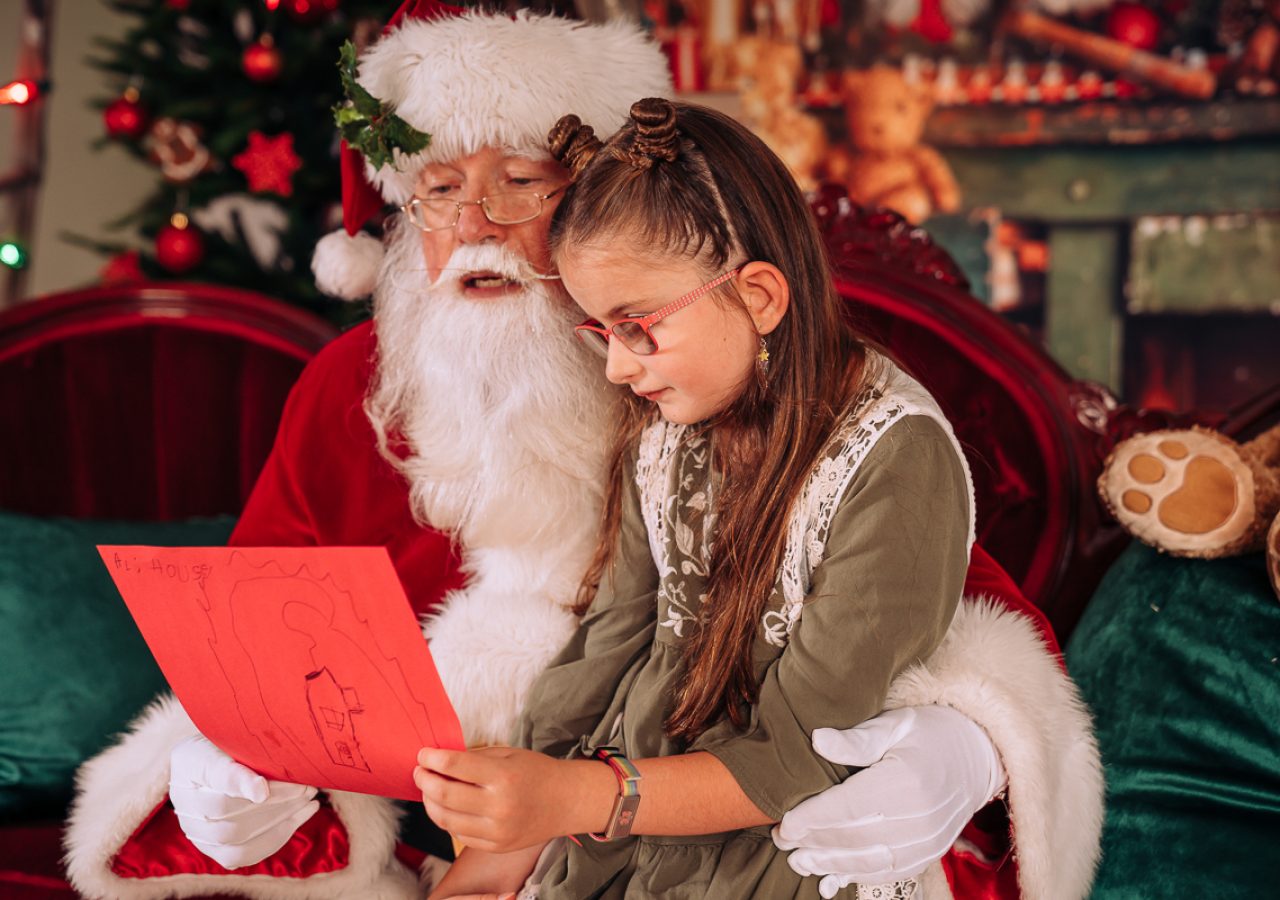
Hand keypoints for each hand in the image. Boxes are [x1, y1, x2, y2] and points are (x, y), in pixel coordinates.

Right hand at [169, 734, 319, 869]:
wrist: (217, 758)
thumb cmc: (230, 742)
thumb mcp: (232, 736)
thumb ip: (241, 759)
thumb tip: (260, 792)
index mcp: (189, 769)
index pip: (215, 783)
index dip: (240, 785)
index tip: (265, 787)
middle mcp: (187, 809)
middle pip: (229, 820)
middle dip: (276, 805)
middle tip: (307, 788)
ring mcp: (199, 834)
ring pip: (238, 841)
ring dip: (281, 821)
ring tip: (309, 800)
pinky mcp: (216, 849)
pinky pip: (245, 855)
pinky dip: (278, 836)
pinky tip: (301, 815)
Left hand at [416, 747, 593, 852]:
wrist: (566, 801)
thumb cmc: (537, 772)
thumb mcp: (508, 754)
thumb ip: (474, 757)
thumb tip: (439, 760)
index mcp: (503, 776)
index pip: (455, 766)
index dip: (432, 758)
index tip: (423, 754)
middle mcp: (499, 806)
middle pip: (444, 794)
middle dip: (424, 780)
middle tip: (420, 771)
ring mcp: (497, 831)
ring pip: (446, 819)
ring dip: (429, 802)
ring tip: (428, 790)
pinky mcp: (495, 846)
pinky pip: (459, 834)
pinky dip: (447, 819)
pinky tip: (447, 806)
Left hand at [773, 705, 1005, 897]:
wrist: (978, 755)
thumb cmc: (928, 732)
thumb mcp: (894, 724)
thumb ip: (856, 738)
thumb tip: (818, 740)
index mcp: (907, 780)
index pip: (849, 806)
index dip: (813, 818)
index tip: (785, 823)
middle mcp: (920, 816)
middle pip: (856, 838)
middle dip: (814, 844)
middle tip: (781, 842)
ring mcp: (928, 839)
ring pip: (871, 861)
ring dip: (831, 865)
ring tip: (800, 862)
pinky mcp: (931, 852)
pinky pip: (891, 871)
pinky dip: (859, 876)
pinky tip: (832, 876)